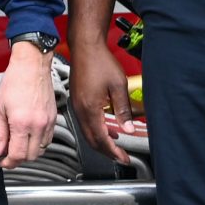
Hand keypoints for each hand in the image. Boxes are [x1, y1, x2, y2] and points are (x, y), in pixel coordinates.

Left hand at [0, 42, 57, 168]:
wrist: (32, 66)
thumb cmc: (14, 82)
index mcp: (22, 123)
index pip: (18, 155)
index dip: (8, 162)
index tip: (2, 161)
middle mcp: (38, 125)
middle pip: (31, 156)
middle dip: (18, 159)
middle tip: (7, 154)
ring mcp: (48, 122)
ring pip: (41, 150)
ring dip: (28, 152)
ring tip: (17, 144)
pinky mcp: (54, 119)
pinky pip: (48, 140)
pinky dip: (38, 143)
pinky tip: (28, 136)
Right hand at [69, 41, 135, 166]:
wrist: (85, 46)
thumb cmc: (99, 61)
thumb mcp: (118, 86)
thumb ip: (124, 109)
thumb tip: (128, 128)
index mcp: (90, 109)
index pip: (101, 139)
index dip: (113, 152)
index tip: (124, 158)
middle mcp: (80, 110)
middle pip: (92, 140)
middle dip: (107, 151)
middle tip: (121, 156)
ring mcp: (77, 106)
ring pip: (88, 132)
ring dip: (101, 141)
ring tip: (116, 145)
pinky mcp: (77, 100)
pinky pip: (86, 122)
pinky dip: (96, 130)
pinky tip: (107, 127)